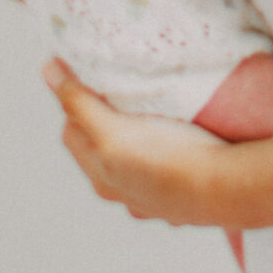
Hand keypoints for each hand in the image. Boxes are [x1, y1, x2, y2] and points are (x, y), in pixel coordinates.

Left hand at [43, 62, 234, 223]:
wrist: (225, 189)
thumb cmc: (167, 159)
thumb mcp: (112, 129)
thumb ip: (79, 102)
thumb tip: (47, 70)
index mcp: (102, 177)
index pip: (72, 132)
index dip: (77, 105)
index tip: (92, 82)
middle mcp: (124, 194)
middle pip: (102, 151)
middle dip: (105, 126)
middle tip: (121, 95)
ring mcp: (157, 201)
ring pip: (137, 168)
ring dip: (139, 147)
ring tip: (155, 120)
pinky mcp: (187, 201)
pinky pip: (172, 178)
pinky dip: (171, 163)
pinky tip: (185, 150)